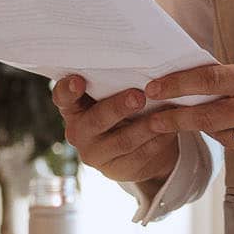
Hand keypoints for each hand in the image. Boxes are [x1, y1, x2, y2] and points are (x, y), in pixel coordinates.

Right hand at [53, 77, 181, 186]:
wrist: (136, 147)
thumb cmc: (122, 109)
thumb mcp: (113, 96)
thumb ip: (113, 84)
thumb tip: (136, 63)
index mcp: (73, 109)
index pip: (63, 98)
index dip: (68, 90)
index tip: (79, 80)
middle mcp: (78, 133)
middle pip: (96, 121)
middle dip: (118, 107)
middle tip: (138, 96)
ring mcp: (96, 154)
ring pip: (122, 140)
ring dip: (144, 127)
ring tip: (163, 115)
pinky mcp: (117, 170)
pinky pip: (140, 155)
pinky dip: (157, 141)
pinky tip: (170, 130)